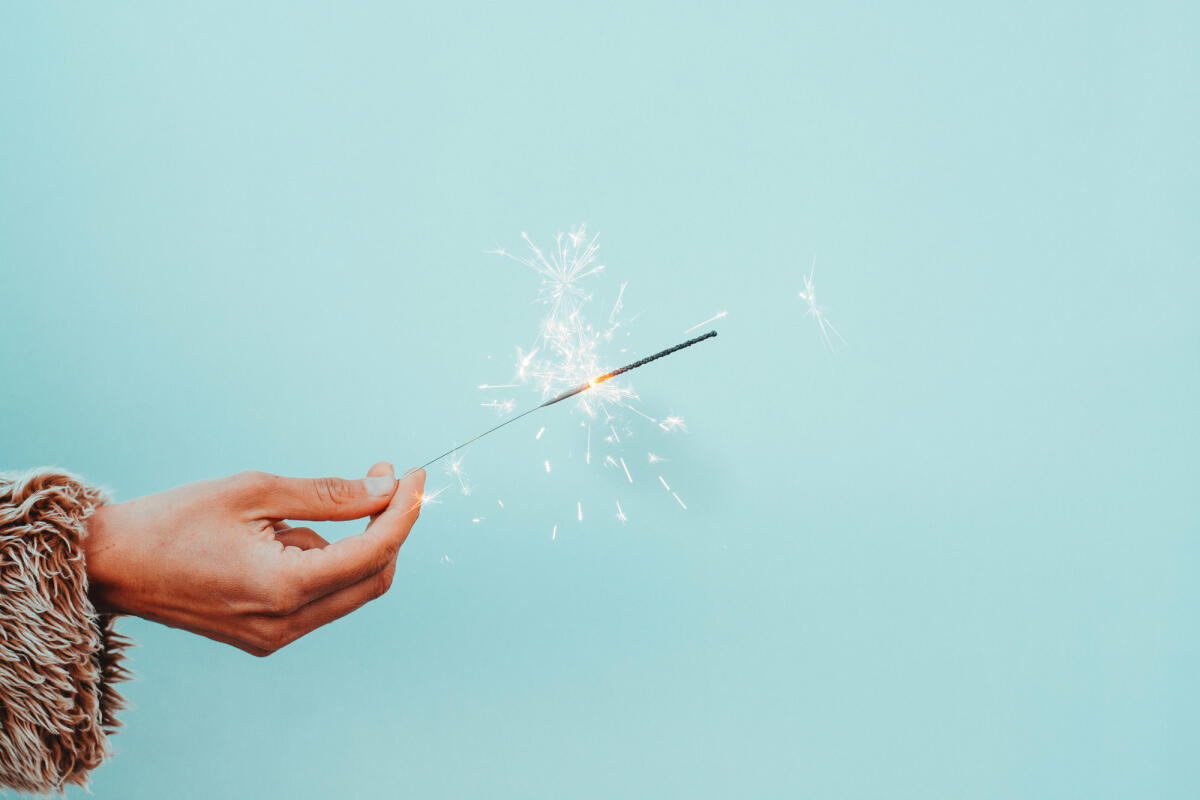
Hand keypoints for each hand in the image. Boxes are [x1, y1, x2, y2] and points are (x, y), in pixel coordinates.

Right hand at [83, 463, 425, 655]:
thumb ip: (330, 494)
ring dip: (346, 541)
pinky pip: (319, 597)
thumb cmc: (175, 519)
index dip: (403, 511)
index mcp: (283, 588)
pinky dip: (319, 561)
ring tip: (282, 514)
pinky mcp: (265, 637)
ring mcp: (275, 637)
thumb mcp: (255, 492)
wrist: (111, 565)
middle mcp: (285, 624)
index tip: (414, 474)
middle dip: (387, 526)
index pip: (373, 553)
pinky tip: (275, 539)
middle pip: (373, 577)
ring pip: (348, 588)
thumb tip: (387, 487)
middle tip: (381, 476)